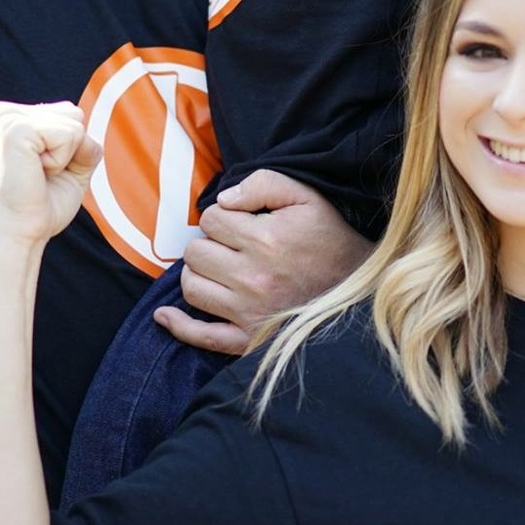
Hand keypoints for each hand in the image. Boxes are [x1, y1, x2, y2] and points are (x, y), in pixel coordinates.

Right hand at [0, 101, 101, 246]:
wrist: (20, 234)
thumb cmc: (39, 206)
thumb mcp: (69, 164)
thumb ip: (82, 139)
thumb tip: (85, 128)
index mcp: (10, 118)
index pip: (67, 113)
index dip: (69, 149)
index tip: (40, 171)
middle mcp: (3, 112)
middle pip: (73, 113)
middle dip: (70, 149)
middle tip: (40, 174)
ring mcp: (6, 118)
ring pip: (74, 123)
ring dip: (67, 156)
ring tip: (37, 173)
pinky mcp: (16, 129)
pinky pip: (71, 134)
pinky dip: (63, 160)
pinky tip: (37, 172)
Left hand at [155, 170, 372, 354]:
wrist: (359, 291)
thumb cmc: (331, 239)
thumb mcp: (307, 197)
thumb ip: (263, 184)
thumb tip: (223, 198)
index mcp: (265, 241)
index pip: (212, 219)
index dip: (223, 215)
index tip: (243, 221)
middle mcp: (252, 279)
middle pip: (195, 252)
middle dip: (208, 242)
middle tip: (231, 245)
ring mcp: (248, 313)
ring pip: (192, 287)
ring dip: (199, 273)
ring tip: (220, 268)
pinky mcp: (248, 339)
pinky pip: (202, 336)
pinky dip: (179, 326)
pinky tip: (166, 316)